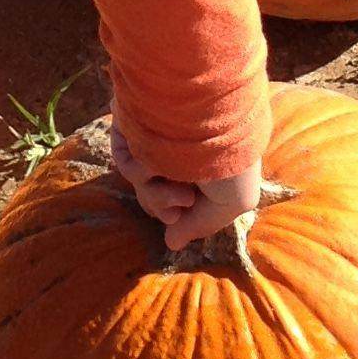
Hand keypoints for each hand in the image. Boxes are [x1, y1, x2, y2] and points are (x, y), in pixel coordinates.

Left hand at [110, 125, 265, 253]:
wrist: (213, 115)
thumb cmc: (232, 161)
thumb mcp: (233, 202)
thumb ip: (199, 225)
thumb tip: (170, 243)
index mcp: (204, 165)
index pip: (177, 201)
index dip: (175, 216)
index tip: (180, 214)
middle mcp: (179, 153)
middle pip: (154, 196)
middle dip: (163, 205)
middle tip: (184, 199)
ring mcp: (155, 140)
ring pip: (140, 183)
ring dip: (155, 192)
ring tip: (178, 186)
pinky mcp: (134, 125)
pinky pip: (124, 161)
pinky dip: (137, 169)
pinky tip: (153, 164)